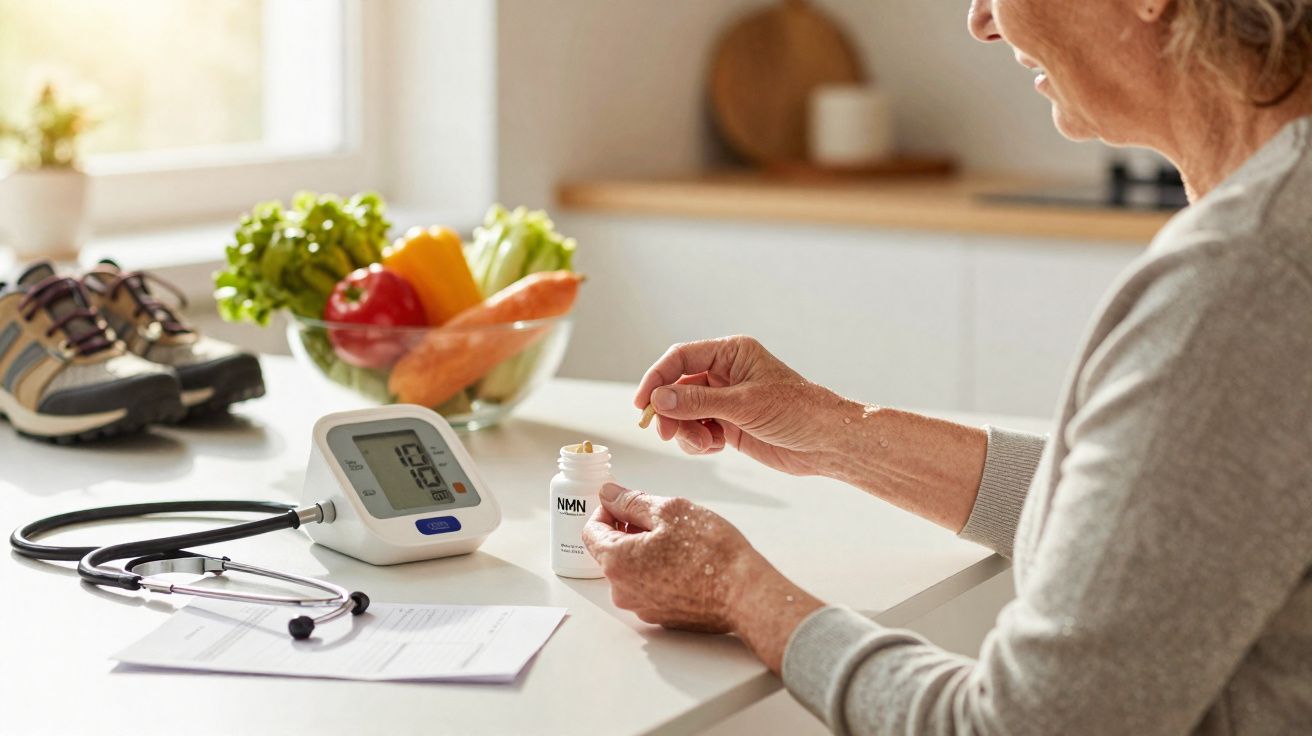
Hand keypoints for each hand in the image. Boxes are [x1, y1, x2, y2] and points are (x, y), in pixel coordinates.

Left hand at [582, 482, 752, 632]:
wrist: (744, 593)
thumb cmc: (710, 551)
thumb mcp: (670, 511)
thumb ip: (632, 502)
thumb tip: (608, 494)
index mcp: (617, 561)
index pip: (591, 531)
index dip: (606, 511)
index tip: (625, 502)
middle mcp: (622, 590)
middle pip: (611, 552)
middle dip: (629, 530)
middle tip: (661, 519)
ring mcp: (642, 607)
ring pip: (632, 570)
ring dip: (645, 551)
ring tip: (679, 540)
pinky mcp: (661, 617)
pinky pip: (649, 587)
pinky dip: (659, 571)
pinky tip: (686, 562)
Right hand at [635, 336, 848, 475]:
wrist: (826, 442)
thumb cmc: (797, 411)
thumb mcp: (744, 405)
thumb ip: (699, 402)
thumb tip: (660, 400)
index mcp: (731, 353)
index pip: (681, 358)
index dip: (657, 378)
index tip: (643, 404)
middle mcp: (726, 373)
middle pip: (677, 387)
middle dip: (671, 412)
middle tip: (667, 433)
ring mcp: (726, 400)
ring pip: (685, 412)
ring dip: (686, 431)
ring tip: (703, 444)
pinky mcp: (729, 425)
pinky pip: (698, 430)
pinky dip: (698, 442)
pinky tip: (714, 447)